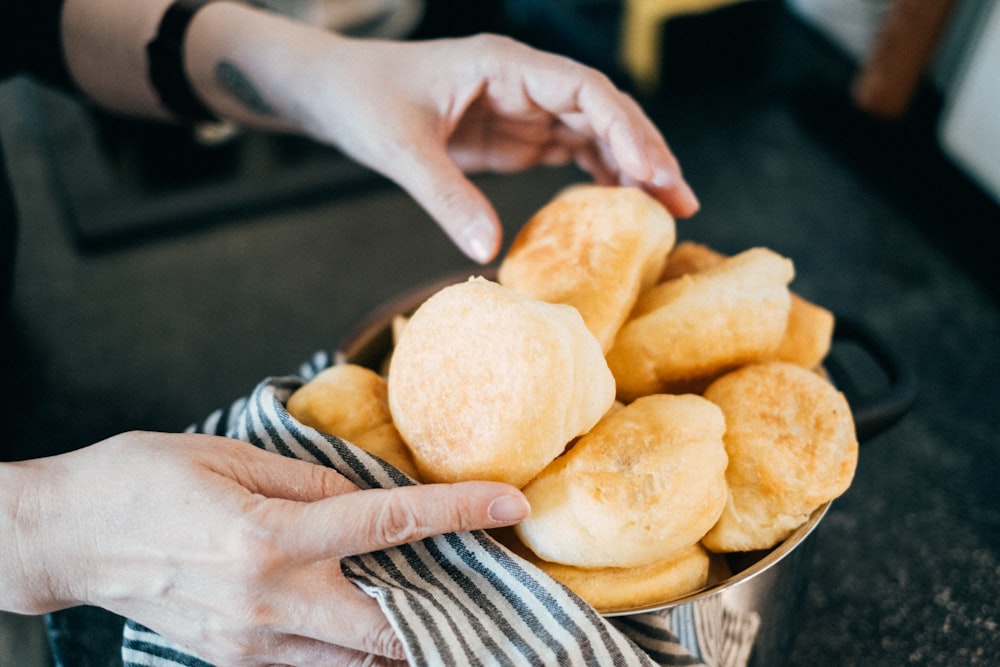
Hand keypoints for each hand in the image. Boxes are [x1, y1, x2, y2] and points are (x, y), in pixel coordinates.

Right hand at [9, 431, 528, 665]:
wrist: (65, 538)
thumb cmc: (140, 480)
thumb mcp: (230, 457)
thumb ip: (310, 481)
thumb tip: (366, 499)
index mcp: (269, 536)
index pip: (388, 524)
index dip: (458, 513)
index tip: (508, 505)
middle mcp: (268, 600)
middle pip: (388, 627)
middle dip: (449, 616)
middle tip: (492, 594)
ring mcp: (250, 642)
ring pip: (356, 661)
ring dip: (406, 640)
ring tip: (447, 611)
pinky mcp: (234, 660)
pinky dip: (355, 652)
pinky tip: (376, 625)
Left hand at [288, 33, 699, 262]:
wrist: (335, 93)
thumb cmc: (363, 101)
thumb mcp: (400, 148)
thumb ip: (445, 196)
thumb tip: (488, 251)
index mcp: (504, 65)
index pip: (584, 90)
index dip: (625, 129)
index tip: (652, 172)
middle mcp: (524, 82)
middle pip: (604, 112)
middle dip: (646, 153)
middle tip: (682, 202)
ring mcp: (523, 109)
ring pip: (595, 133)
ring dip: (633, 169)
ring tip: (668, 212)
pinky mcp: (515, 137)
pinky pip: (571, 153)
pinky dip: (600, 178)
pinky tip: (621, 208)